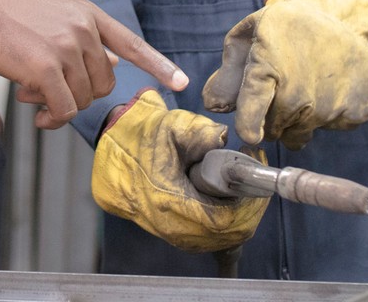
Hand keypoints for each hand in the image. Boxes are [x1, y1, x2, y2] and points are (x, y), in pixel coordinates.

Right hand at [0, 0, 186, 129]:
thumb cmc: (12, 9)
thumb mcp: (57, 10)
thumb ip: (85, 34)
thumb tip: (115, 64)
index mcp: (88, 14)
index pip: (131, 43)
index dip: (158, 64)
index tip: (182, 81)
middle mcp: (83, 30)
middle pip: (103, 83)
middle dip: (79, 92)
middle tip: (49, 87)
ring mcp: (66, 49)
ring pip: (83, 98)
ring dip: (60, 104)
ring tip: (32, 90)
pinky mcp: (47, 69)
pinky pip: (64, 109)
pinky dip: (53, 118)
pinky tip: (37, 112)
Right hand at [91, 90, 267, 252]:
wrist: (109, 151)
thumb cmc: (138, 137)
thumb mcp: (170, 126)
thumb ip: (201, 133)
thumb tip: (226, 140)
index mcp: (169, 202)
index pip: (223, 220)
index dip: (248, 206)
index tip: (258, 184)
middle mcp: (170, 225)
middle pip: (225, 236)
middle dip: (247, 213)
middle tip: (256, 189)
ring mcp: (168, 232)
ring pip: (216, 240)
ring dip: (236, 220)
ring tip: (244, 194)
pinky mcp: (168, 232)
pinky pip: (204, 238)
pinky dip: (222, 225)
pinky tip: (227, 204)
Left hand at [203, 0, 367, 148]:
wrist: (347, 18)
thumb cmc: (290, 27)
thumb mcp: (253, 34)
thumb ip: (229, 73)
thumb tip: (212, 105)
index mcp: (269, 65)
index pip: (252, 105)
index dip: (248, 123)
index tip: (250, 134)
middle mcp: (301, 91)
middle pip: (274, 128)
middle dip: (270, 117)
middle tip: (282, 89)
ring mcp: (333, 104)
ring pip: (301, 133)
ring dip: (299, 119)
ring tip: (307, 84)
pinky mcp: (359, 110)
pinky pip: (333, 128)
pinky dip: (330, 115)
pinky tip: (331, 87)